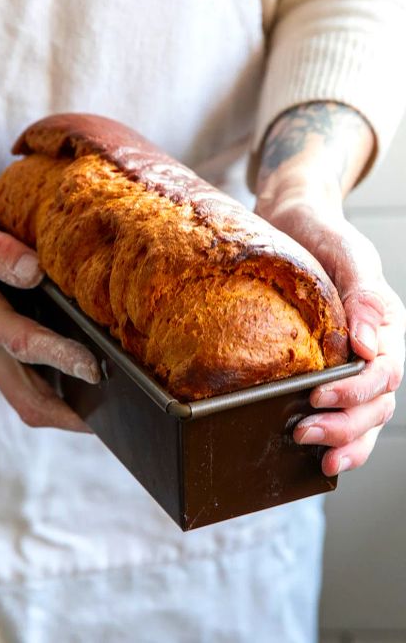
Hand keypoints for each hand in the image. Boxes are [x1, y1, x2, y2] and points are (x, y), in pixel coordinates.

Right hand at [0, 197, 99, 432]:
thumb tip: (35, 271)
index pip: (20, 343)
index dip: (58, 357)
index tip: (92, 368)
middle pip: (27, 398)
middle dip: (70, 415)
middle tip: (115, 417)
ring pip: (28, 399)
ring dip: (66, 411)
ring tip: (111, 407)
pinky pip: (26, 386)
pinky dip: (57, 394)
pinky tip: (85, 382)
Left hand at [254, 102, 404, 475]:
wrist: (294, 224)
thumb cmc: (321, 235)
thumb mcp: (346, 253)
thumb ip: (364, 296)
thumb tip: (372, 346)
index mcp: (387, 326)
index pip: (385, 372)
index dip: (356, 392)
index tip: (318, 396)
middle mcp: (376, 351)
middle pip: (377, 404)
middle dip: (346, 427)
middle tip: (304, 433)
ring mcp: (356, 365)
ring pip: (366, 418)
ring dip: (345, 441)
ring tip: (317, 458)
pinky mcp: (331, 371)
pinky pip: (345, 413)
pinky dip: (339, 438)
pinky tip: (317, 456)